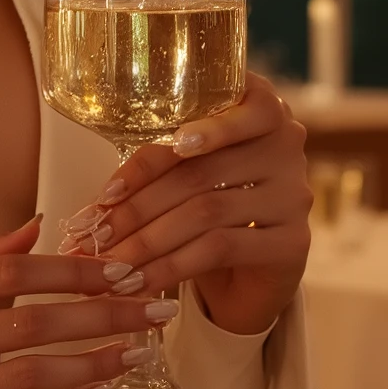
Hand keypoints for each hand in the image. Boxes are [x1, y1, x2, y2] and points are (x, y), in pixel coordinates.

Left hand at [59, 73, 309, 337]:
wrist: (258, 267)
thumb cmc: (213, 205)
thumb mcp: (186, 174)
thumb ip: (155, 167)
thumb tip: (94, 207)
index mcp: (257, 106)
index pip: (202, 118)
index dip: (152, 156)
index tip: (108, 190)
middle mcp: (285, 142)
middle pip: (196, 172)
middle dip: (136, 208)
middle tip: (93, 237)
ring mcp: (293, 192)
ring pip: (206, 211)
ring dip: (148, 241)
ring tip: (110, 265)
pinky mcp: (294, 239)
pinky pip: (222, 248)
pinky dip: (173, 267)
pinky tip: (142, 282)